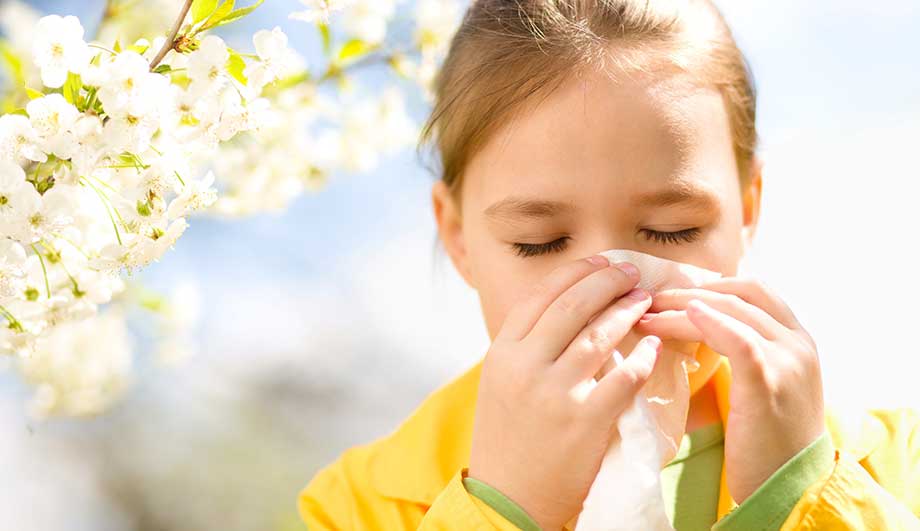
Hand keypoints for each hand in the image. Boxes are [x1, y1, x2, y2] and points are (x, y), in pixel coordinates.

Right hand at [468, 255, 662, 530]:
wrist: (508, 498)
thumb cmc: (507, 438)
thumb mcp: (500, 383)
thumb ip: (526, 347)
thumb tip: (566, 306)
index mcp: (502, 353)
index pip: (541, 295)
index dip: (576, 271)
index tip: (601, 261)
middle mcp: (525, 366)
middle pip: (572, 305)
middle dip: (607, 280)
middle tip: (632, 272)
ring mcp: (554, 393)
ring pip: (600, 335)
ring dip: (628, 311)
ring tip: (645, 299)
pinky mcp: (584, 421)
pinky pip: (623, 377)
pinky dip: (642, 356)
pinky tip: (653, 345)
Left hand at [635, 277, 825, 502]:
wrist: (792, 489)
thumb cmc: (769, 442)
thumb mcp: (764, 387)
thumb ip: (744, 353)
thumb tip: (697, 327)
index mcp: (798, 340)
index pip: (755, 290)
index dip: (711, 284)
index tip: (672, 293)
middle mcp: (798, 343)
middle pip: (740, 293)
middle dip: (689, 291)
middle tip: (648, 300)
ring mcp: (788, 360)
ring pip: (732, 311)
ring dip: (682, 307)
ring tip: (646, 315)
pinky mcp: (768, 383)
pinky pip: (738, 339)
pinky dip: (708, 322)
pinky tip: (679, 317)